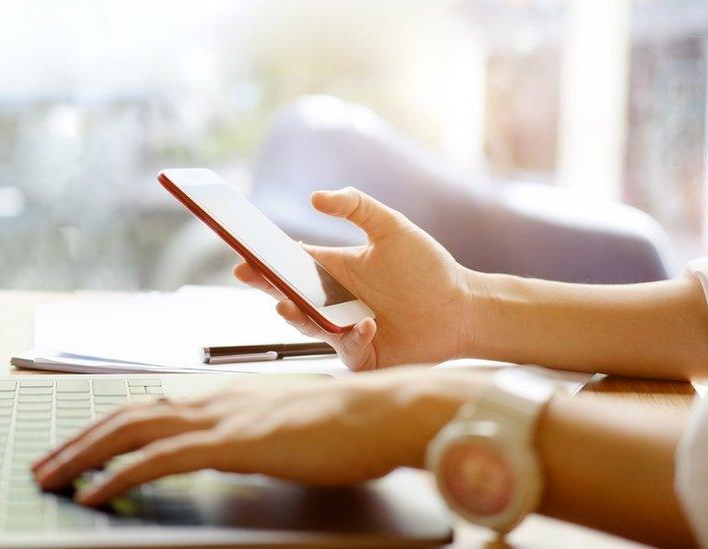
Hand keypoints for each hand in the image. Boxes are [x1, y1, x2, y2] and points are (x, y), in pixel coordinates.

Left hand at [31, 368, 478, 506]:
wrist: (383, 411)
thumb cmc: (349, 423)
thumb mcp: (288, 425)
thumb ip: (253, 432)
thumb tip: (234, 446)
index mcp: (226, 394)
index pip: (152, 406)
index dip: (109, 425)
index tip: (81, 445)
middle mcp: (214, 399)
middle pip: (128, 414)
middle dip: (80, 439)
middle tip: (45, 464)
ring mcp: (221, 418)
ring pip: (131, 430)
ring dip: (83, 454)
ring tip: (50, 477)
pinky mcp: (231, 442)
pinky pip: (158, 459)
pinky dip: (118, 474)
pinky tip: (95, 491)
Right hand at [234, 187, 472, 370]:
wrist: (462, 307)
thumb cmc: (429, 268)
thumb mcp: (392, 228)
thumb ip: (356, 206)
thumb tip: (315, 197)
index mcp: (335, 270)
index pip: (290, 265)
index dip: (265, 262)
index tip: (245, 256)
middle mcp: (334, 301)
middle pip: (290, 296)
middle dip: (267, 288)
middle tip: (251, 277)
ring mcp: (345, 330)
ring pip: (308, 326)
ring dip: (296, 316)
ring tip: (287, 304)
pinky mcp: (362, 355)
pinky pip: (346, 349)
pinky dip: (352, 337)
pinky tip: (368, 324)